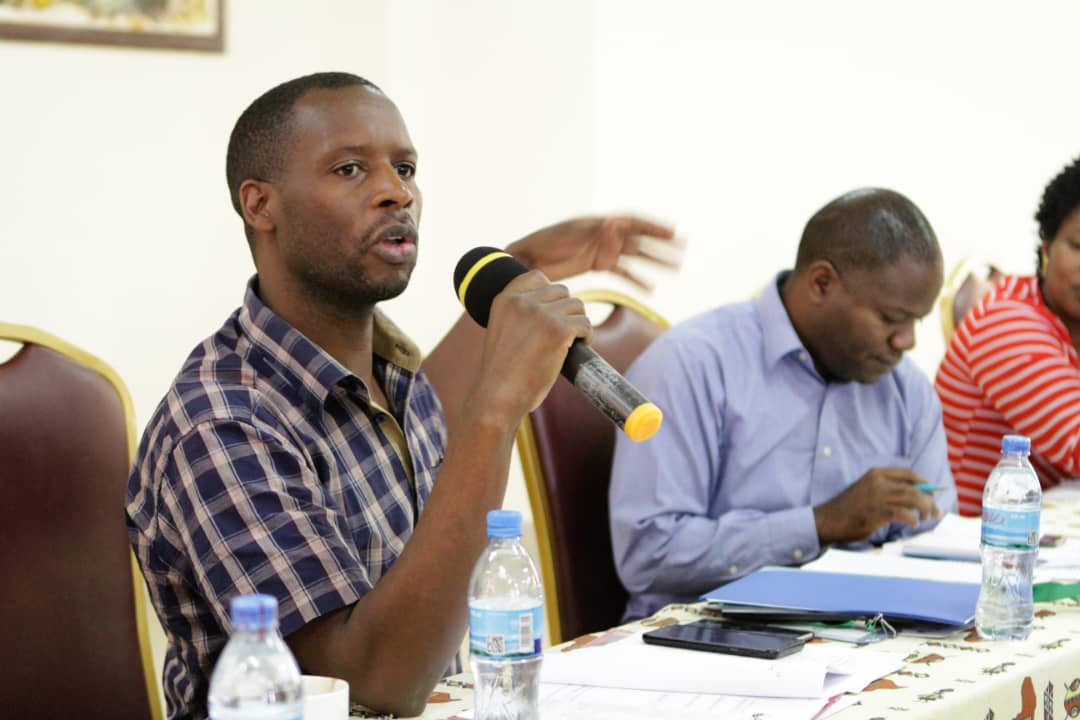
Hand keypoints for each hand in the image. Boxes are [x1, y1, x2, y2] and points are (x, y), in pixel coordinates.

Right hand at [473, 270, 591, 421]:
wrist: (498, 397)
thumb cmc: (502, 373)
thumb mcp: (502, 331)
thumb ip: (519, 314)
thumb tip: (553, 305)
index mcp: (505, 299)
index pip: (537, 277)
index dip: (550, 293)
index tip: (550, 312)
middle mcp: (523, 302)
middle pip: (561, 291)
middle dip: (565, 311)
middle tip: (562, 333)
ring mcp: (542, 314)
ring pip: (577, 306)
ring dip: (577, 322)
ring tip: (570, 341)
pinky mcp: (559, 330)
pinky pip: (585, 324)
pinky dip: (586, 336)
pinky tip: (578, 347)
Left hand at [505, 215, 679, 289]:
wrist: (527, 261)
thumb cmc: (544, 244)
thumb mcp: (569, 236)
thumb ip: (593, 230)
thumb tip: (615, 222)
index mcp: (600, 223)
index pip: (633, 222)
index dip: (654, 227)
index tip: (673, 232)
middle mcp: (605, 234)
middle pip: (640, 239)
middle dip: (661, 245)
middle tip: (683, 251)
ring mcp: (603, 249)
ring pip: (635, 256)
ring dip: (655, 262)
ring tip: (676, 268)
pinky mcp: (597, 264)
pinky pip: (622, 272)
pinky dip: (636, 279)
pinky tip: (650, 289)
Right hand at [812, 467, 942, 544]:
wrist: (828, 520)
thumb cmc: (849, 508)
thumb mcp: (867, 490)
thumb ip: (887, 490)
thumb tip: (916, 496)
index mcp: (876, 474)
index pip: (908, 474)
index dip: (924, 483)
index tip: (932, 492)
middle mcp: (878, 482)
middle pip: (914, 488)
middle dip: (929, 501)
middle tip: (936, 511)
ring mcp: (878, 497)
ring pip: (912, 499)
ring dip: (925, 509)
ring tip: (927, 518)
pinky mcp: (877, 513)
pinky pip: (903, 514)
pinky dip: (912, 519)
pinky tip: (913, 523)